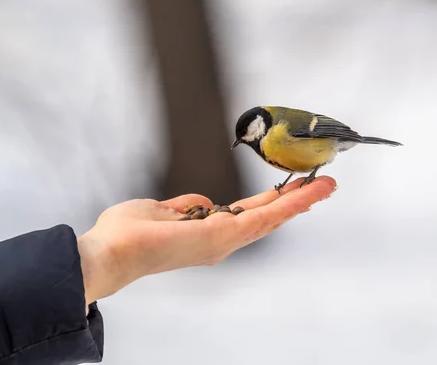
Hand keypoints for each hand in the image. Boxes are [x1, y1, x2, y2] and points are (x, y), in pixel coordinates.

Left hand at [77, 176, 335, 305]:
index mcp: (210, 233)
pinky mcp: (224, 237)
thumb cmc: (127, 234)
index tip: (294, 189)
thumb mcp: (161, 210)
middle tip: (324, 184)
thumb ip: (185, 206)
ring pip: (273, 217)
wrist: (109, 251)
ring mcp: (226, 241)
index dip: (274, 202)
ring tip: (326, 185)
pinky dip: (288, 205)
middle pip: (268, 217)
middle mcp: (223, 240)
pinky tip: (306, 194)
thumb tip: (202, 202)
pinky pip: (263, 217)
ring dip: (301, 201)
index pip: (250, 215)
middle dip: (297, 201)